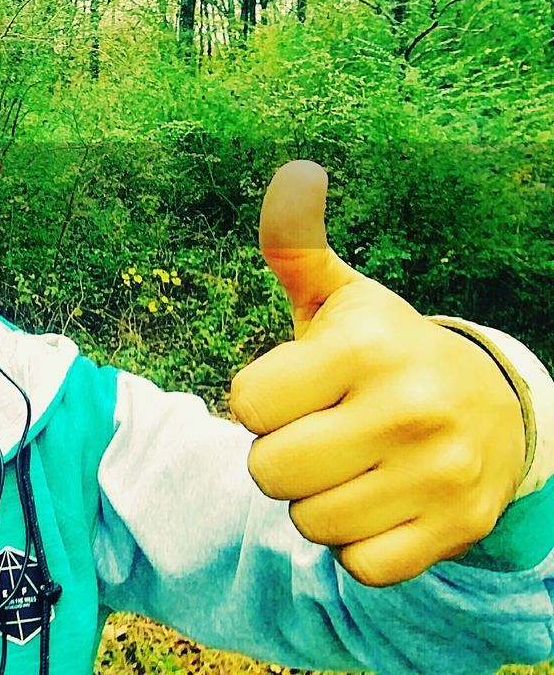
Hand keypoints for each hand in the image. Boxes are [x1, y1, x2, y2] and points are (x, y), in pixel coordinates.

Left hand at [228, 161, 525, 586]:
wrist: (495, 409)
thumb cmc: (384, 352)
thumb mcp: (341, 299)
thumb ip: (296, 247)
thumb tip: (293, 175)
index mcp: (365, 346)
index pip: (248, 404)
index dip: (259, 401)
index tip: (293, 390)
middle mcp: (407, 408)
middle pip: (268, 471)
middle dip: (279, 457)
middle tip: (318, 434)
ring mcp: (438, 474)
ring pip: (309, 523)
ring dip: (315, 503)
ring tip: (350, 466)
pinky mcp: (454, 529)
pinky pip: (359, 567)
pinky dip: (356, 545)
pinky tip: (379, 504)